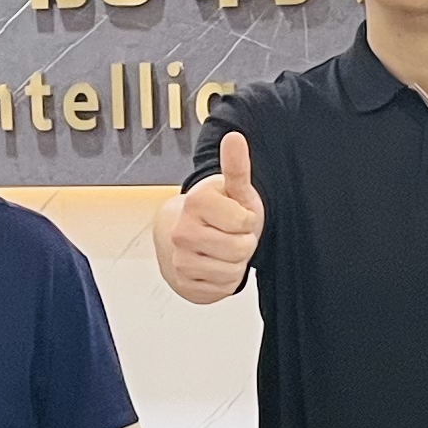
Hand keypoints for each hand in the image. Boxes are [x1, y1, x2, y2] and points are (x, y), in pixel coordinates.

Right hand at [163, 129, 265, 296]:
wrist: (187, 236)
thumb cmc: (219, 212)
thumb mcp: (234, 189)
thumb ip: (237, 166)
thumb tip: (234, 138)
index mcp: (196, 203)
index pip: (245, 223)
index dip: (248, 221)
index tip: (235, 216)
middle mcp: (182, 231)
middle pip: (240, 250)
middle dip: (243, 244)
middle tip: (230, 235)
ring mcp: (180, 260)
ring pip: (232, 273)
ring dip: (235, 264)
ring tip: (223, 250)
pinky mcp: (183, 284)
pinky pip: (222, 290)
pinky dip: (224, 281)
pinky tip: (215, 266)